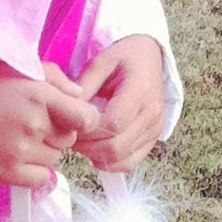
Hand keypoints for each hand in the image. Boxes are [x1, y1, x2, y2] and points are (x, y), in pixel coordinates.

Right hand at [0, 63, 100, 188]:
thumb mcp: (13, 68)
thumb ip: (53, 76)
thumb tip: (80, 95)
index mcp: (38, 94)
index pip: (86, 118)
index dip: (82, 119)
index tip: (70, 118)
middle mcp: (33, 123)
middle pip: (70, 139)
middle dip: (57, 133)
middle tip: (29, 124)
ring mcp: (21, 150)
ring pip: (55, 159)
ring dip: (42, 151)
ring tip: (15, 138)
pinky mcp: (8, 173)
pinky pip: (41, 178)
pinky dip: (33, 171)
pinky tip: (14, 155)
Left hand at [70, 36, 167, 173]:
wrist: (149, 59)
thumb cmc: (123, 58)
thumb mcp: (100, 62)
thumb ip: (83, 87)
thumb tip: (66, 112)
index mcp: (141, 90)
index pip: (113, 124)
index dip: (87, 131)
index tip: (70, 125)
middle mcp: (152, 113)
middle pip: (116, 146)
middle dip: (87, 147)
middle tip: (70, 137)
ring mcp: (155, 129)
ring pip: (122, 159)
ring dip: (96, 156)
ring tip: (82, 141)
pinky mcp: (153, 139)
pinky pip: (130, 163)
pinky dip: (110, 162)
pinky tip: (96, 149)